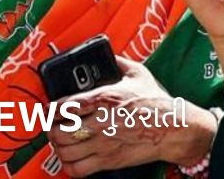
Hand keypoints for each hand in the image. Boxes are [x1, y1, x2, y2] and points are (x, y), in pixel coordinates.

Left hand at [47, 58, 216, 175]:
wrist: (174, 128)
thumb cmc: (158, 102)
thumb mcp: (139, 74)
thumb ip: (119, 63)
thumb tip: (108, 55)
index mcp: (105, 98)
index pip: (66, 106)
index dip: (51, 110)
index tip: (49, 111)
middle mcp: (101, 122)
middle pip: (60, 131)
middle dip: (51, 130)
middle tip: (53, 127)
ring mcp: (104, 143)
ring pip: (65, 151)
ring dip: (58, 148)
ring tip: (60, 143)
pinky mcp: (109, 160)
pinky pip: (78, 169)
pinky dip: (69, 166)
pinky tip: (71, 159)